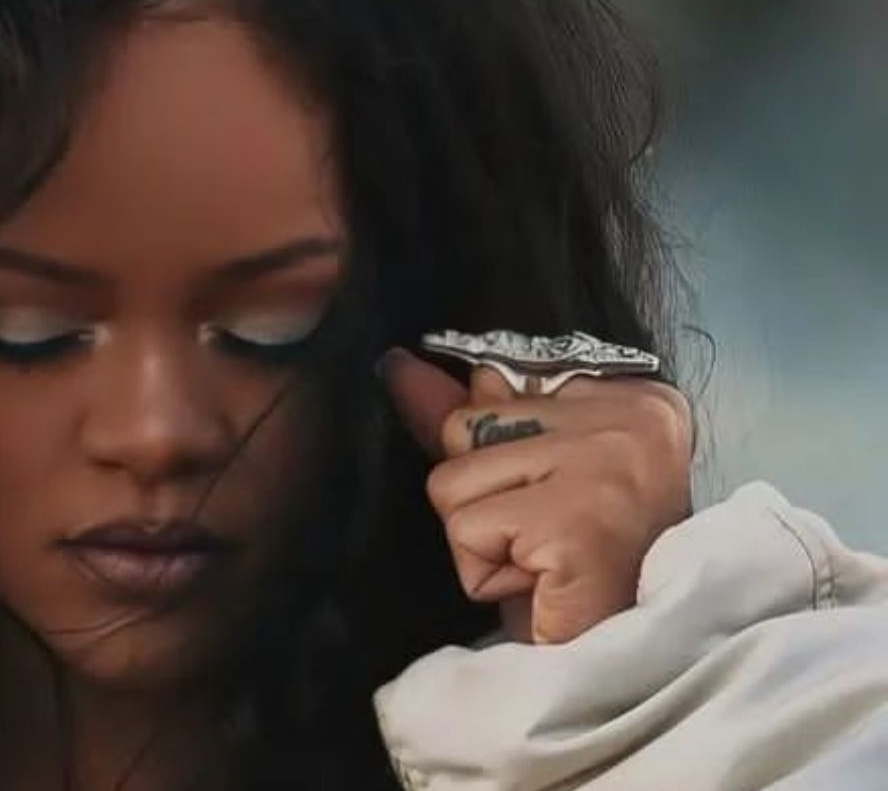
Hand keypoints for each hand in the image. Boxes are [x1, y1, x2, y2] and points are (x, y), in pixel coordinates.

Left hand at [378, 347, 693, 643]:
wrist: (629, 662)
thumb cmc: (581, 573)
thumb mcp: (526, 480)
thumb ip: (468, 419)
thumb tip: (397, 367)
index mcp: (632, 397)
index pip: (494, 386)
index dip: (492, 453)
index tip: (542, 498)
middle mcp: (630, 417)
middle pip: (464, 428)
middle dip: (482, 498)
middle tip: (546, 541)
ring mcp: (605, 465)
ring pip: (453, 481)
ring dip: (481, 539)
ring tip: (542, 564)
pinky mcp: (576, 523)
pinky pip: (465, 529)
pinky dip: (487, 572)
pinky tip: (541, 586)